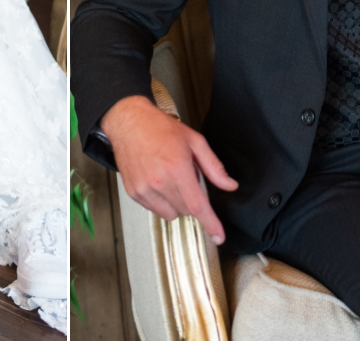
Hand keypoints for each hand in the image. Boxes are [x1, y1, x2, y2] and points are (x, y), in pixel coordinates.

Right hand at [101, 94, 238, 245]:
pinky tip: (156, 180)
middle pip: (186, 210)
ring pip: (170, 214)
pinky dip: (160, 200)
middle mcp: (159, 182)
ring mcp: (144, 189)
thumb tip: (230, 185)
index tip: (219, 236)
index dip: (211, 223)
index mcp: (177, 169)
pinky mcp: (134, 193)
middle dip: (191, 198)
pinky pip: (154, 209)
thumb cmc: (160, 128)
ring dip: (175, 202)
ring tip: (169, 178)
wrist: (129, 123)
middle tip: (184, 175)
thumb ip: (214, 167)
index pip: (197, 206)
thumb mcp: (194, 141)